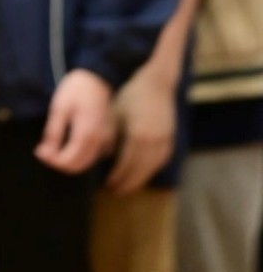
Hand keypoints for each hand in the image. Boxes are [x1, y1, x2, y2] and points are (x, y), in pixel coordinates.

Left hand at [35, 68, 114, 174]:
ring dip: (70, 161)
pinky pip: (94, 155)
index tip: (39, 152)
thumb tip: (44, 154)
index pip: (69, 162)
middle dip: (59, 163)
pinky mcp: (109, 139)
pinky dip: (81, 156)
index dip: (51, 161)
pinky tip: (70, 145)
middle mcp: (100, 142)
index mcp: (87, 134)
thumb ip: (53, 133)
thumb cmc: (76, 90)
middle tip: (44, 150)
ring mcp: (107, 141)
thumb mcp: (59, 109)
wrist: (96, 77)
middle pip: (78, 166)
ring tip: (54, 147)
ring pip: (87, 163)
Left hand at [105, 64, 176, 194]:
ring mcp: (165, 140)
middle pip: (140, 171)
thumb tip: (100, 156)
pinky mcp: (171, 138)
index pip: (126, 166)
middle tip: (115, 191)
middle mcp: (154, 142)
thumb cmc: (129, 94)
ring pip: (152, 168)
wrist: (155, 80)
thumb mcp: (114, 113)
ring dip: (140, 179)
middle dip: (127, 183)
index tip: (107, 185)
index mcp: (137, 136)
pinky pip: (162, 160)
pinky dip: (151, 169)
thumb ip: (108, 136)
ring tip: (127, 185)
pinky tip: (142, 172)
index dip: (117, 178)